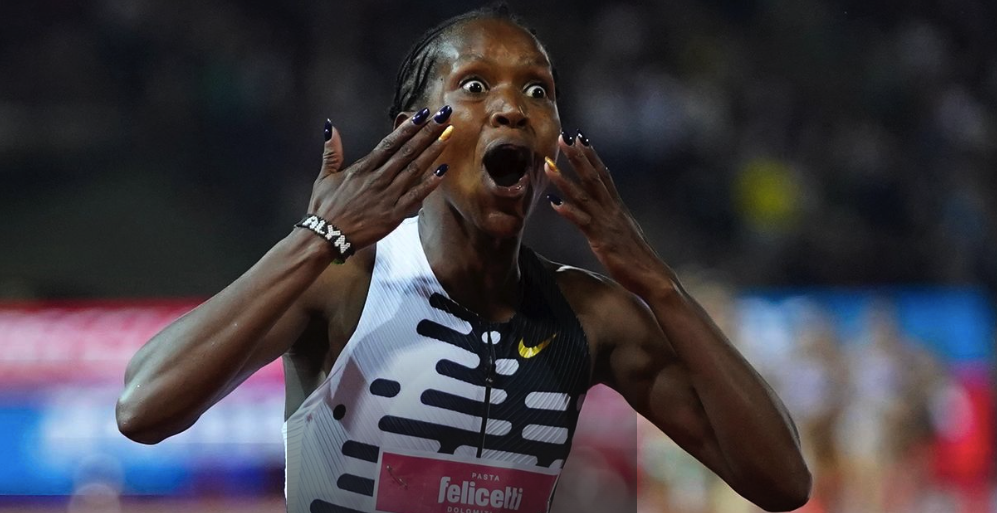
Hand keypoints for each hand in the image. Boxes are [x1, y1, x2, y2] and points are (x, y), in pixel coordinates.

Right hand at [308, 106, 453, 251]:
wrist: (326, 237)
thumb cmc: (325, 208)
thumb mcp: (324, 177)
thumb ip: (331, 152)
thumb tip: (330, 127)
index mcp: (363, 168)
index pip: (390, 142)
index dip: (408, 127)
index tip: (424, 114)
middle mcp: (378, 178)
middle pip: (408, 151)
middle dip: (427, 132)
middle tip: (444, 116)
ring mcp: (388, 196)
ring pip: (415, 169)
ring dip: (433, 151)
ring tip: (448, 135)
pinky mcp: (394, 214)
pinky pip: (416, 196)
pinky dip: (430, 183)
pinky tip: (443, 170)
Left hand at [544, 131, 669, 293]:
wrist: (654, 277)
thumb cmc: (638, 259)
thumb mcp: (625, 231)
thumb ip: (614, 219)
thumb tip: (608, 211)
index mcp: (618, 208)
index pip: (604, 175)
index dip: (591, 156)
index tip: (580, 137)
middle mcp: (612, 210)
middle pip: (593, 178)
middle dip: (577, 157)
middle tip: (563, 136)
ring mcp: (607, 224)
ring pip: (583, 196)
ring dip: (565, 180)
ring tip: (548, 165)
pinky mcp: (602, 240)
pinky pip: (582, 223)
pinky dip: (568, 212)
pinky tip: (553, 203)